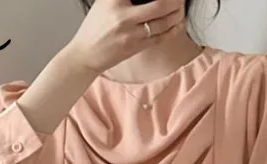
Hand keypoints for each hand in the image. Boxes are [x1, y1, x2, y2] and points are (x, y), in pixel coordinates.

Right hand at [64, 0, 185, 74]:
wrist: (85, 55)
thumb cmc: (94, 28)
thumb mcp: (104, 2)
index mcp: (114, 0)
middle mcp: (123, 16)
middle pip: (159, 5)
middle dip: (175, 1)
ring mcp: (131, 34)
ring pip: (162, 23)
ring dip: (176, 15)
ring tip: (181, 8)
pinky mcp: (135, 47)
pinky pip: (159, 38)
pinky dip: (172, 31)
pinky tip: (177, 24)